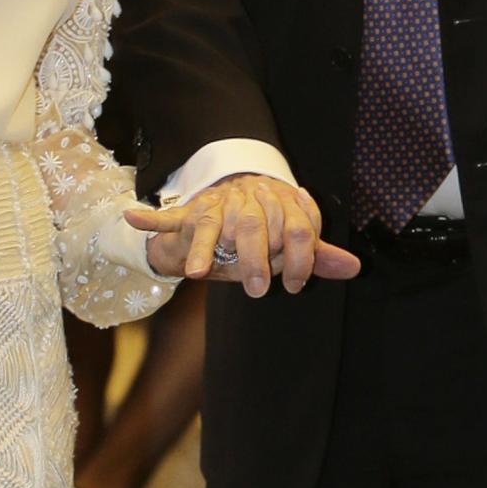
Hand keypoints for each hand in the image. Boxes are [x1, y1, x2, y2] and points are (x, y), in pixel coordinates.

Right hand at [125, 174, 361, 296]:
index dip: (297, 259)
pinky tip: (131, 216)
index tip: (292, 285)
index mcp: (277, 205)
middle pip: (253, 227)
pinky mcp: (189, 214)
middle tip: (257, 290)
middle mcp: (246, 202)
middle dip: (254, 261)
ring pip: (208, 224)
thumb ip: (316, 255)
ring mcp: (215, 207)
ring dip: (200, 248)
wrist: (232, 197)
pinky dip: (148, 219)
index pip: (294, 228)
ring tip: (195, 272)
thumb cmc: (262, 231)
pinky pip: (168, 217)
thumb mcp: (288, 242)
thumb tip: (356, 268)